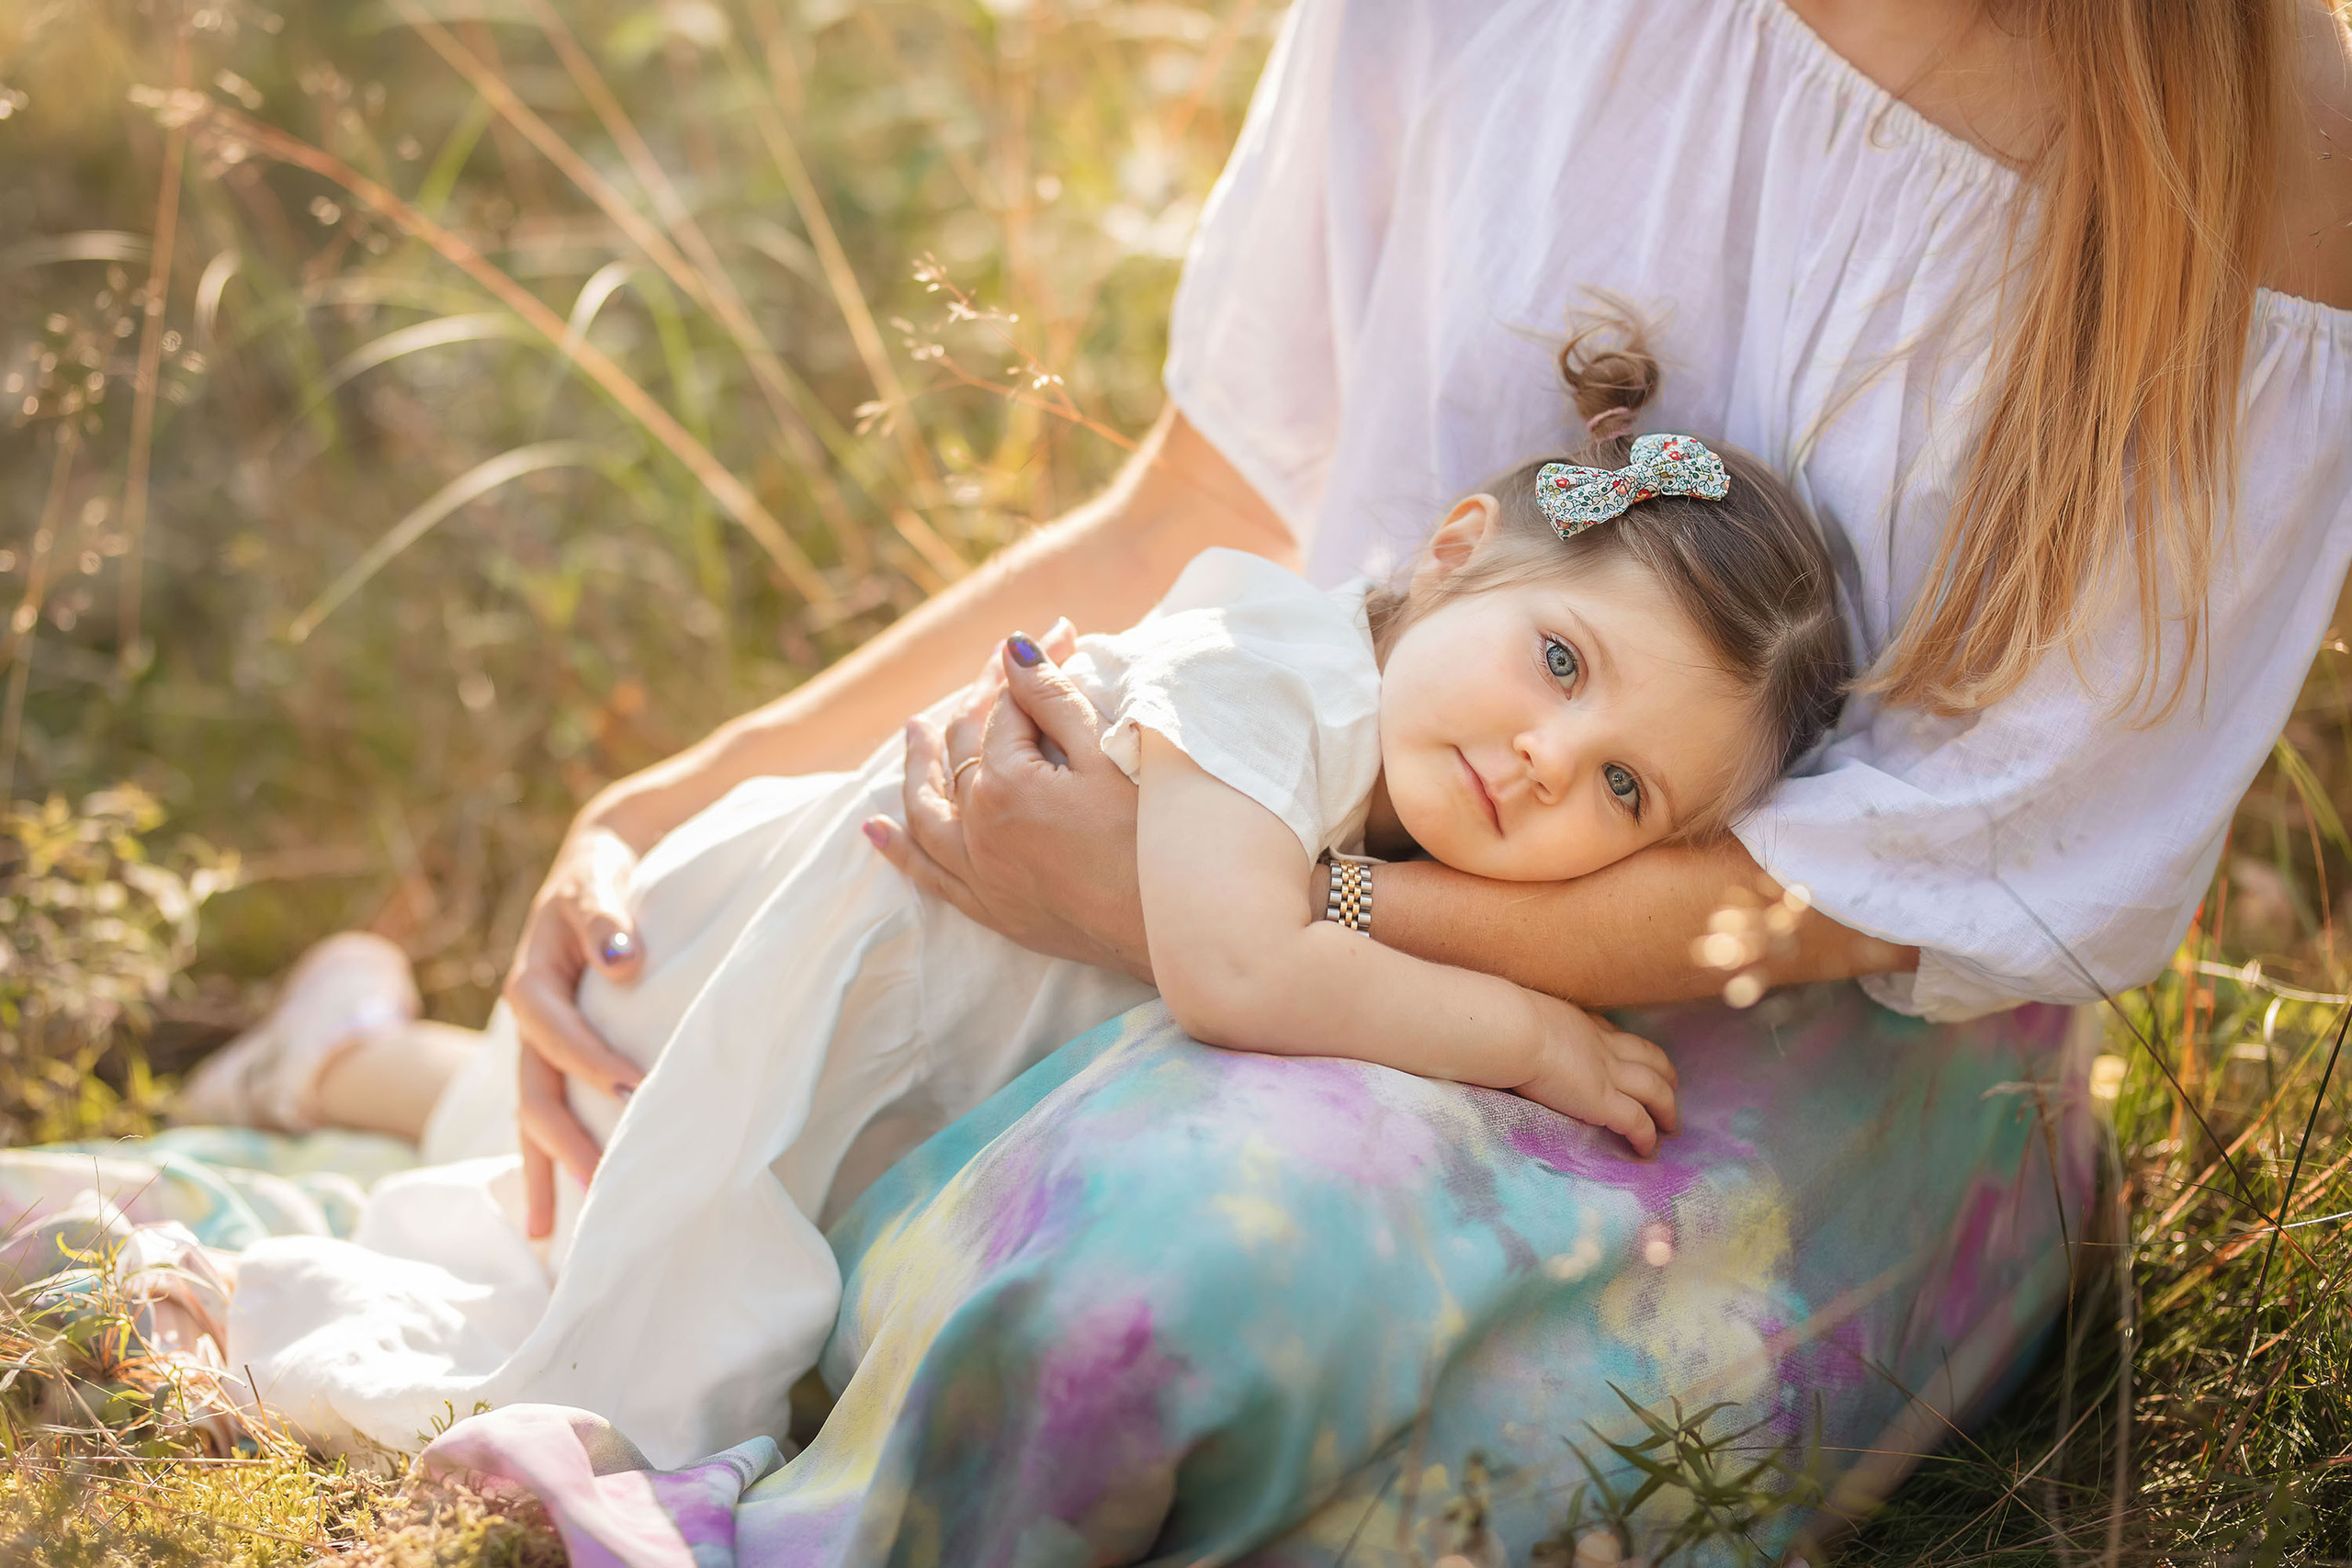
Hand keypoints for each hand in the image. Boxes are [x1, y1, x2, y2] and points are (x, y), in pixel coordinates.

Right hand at [504, 821, 647, 1237]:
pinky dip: (549, 1153)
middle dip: (561, 1140)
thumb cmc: (600, 877)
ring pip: (532, 1113)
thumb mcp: (599, 882)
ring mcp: (537, 1042)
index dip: (587, 1060)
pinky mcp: (554, 1054)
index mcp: (532, 980)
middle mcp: (528, 1018)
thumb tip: (623, 960)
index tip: (632, 1089)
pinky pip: (548, 1109)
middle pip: (533, 1090)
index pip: (552, 1030)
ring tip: (548, 1234)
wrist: (591, 868)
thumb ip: (606, 918)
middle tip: (602, 1186)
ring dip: (544, 1166)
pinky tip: (557, 1205)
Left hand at [863, 622, 1154, 981]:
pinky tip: (875, 832)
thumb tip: (1013, 648)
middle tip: (997, 669)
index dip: (1032, 671)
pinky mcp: (992, 909)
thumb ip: (1054, 699)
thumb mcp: (1109, 756)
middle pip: (964, 749)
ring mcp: (980, 873)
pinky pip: (929, 874)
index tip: (1061, 637)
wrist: (1176, 927)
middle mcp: (978, 829)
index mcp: (1007, 784)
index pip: (1007, 711)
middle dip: (981, 700)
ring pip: (927, 810)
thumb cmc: (1153, 837)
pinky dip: (899, 849)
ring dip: (917, 767)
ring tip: (912, 733)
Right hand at [1515, 993, 1679, 1157]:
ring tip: (1671, 1127)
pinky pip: (1637, 1123)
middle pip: (1650, 1059)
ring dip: (1668, 1109)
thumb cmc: (1505, 1022)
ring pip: (1656, 1091)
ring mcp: (1608, 1074)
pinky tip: (1648, 1151)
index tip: (1634, 1059)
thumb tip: (1508, 1032)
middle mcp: (1604, 1046)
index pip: (1616, 1035)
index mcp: (1582, 1024)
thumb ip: (1527, 1026)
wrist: (1513, 1031)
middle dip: (1665, 1075)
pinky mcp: (1604, 1102)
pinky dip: (1647, 1137)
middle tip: (1671, 1090)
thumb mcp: (1523, 1015)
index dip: (1631, 1050)